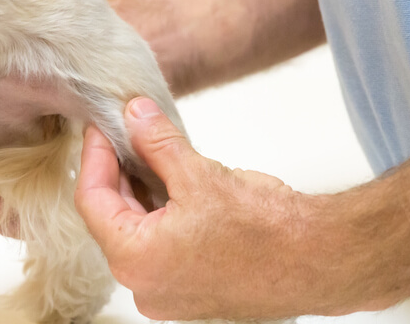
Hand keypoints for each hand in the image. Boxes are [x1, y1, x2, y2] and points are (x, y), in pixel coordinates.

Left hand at [75, 97, 342, 320]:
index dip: (95, 155)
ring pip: (137, 234)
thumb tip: (134, 115)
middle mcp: (143, 286)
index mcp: (135, 259)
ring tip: (154, 153)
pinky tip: (175, 186)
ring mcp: (168, 294)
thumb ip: (157, 143)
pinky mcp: (191, 292)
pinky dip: (162, 216)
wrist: (319, 261)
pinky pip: (161, 249)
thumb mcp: (199, 174)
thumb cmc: (266, 230)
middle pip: (111, 219)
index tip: (103, 125)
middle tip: (127, 132)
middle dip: (119, 172)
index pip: (91, 200)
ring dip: (142, 193)